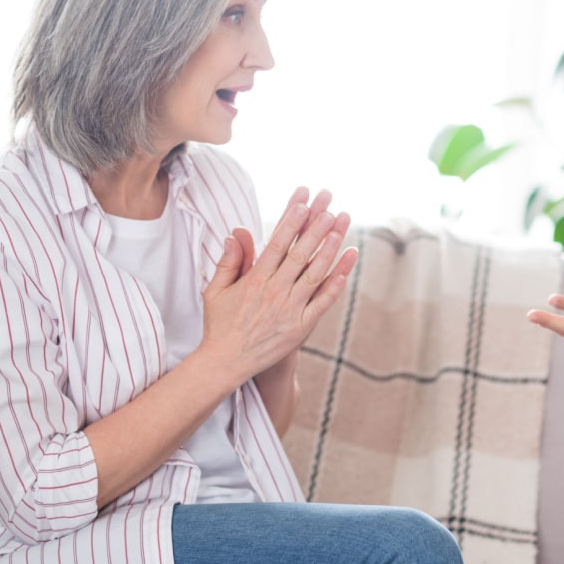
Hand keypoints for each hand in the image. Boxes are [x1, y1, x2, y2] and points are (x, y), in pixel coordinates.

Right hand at [199, 187, 358, 383]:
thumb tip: (235, 233)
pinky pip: (323, 302)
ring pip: (314, 273)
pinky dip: (336, 282)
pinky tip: (348, 263)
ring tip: (341, 226)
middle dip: (316, 226)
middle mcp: (274, 291)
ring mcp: (289, 309)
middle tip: (330, 204)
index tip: (303, 200)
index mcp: (254, 279)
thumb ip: (228, 262)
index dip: (292, 220)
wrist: (225, 363)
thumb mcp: (215, 290)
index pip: (276, 242)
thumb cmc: (220, 325)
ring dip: (330, 248)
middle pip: (300, 252)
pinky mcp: (301, 327)